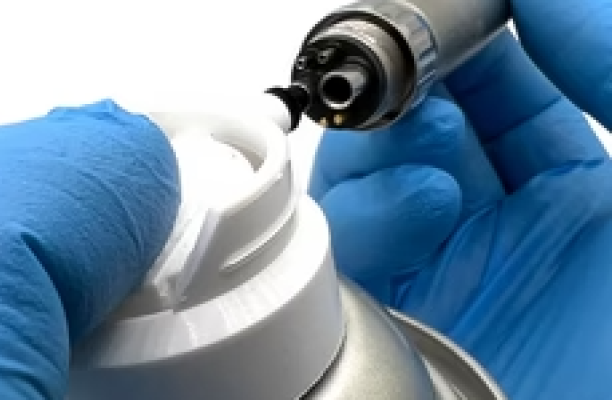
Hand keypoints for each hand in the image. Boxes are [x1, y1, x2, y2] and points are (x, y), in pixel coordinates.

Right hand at [309, 1, 611, 397]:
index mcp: (575, 193)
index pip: (504, 88)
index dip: (479, 38)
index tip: (461, 6)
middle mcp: (498, 228)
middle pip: (422, 123)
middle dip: (416, 80)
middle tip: (415, 57)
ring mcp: (437, 269)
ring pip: (371, 172)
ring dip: (386, 136)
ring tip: (421, 125)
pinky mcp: (389, 311)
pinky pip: (348, 240)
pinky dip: (370, 206)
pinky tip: (422, 204)